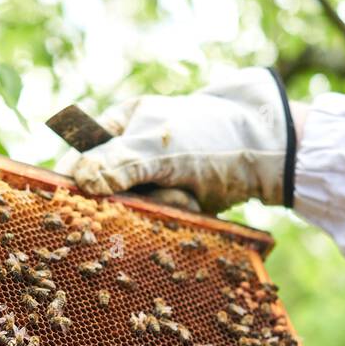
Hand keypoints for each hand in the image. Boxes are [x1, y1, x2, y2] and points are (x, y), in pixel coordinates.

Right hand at [61, 67, 295, 212]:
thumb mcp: (160, 148)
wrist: (265, 152)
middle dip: (134, 200)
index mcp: (119, 126)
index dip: (83, 185)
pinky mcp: (174, 202)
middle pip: (109, 192)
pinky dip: (177, 216)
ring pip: (136, 210)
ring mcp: (154, 179)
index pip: (82, 160)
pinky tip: (195, 204)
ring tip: (188, 196)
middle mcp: (131, 152)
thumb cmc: (209, 137)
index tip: (88, 205)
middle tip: (164, 193)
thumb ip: (118, 163)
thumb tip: (79, 181)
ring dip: (162, 208)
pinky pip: (161, 219)